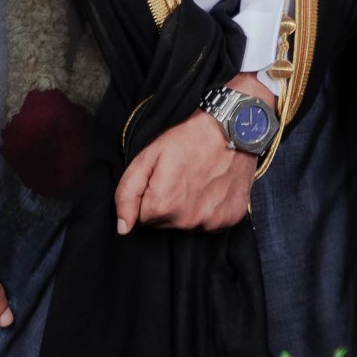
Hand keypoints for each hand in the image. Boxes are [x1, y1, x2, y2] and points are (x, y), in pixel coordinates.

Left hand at [115, 71, 272, 233]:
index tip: (163, 178)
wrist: (233, 129)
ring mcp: (211, 221)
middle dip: (168, 204)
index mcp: (163, 205)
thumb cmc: (189, 139)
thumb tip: (123, 228)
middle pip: (164, 224)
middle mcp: (187, 220)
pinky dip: (210, 209)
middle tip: (181, 177)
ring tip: (199, 181)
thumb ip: (127, 193)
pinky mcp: (230, 219)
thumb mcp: (148, 157)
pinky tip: (213, 188)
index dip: (149, 197)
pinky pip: (210, 223)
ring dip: (189, 208)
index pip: (142, 219)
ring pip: (187, 225)